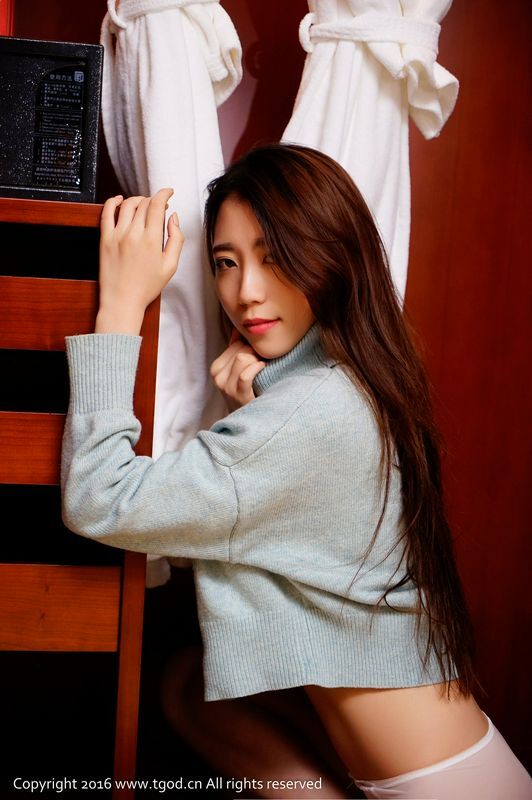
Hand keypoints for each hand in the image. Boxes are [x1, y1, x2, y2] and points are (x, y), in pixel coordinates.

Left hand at [95, 188, 183, 333]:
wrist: (122, 301)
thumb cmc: (146, 287)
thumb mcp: (171, 266)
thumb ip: (176, 239)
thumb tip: (173, 217)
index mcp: (151, 240)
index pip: (156, 205)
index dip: (164, 194)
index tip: (168, 192)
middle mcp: (133, 234)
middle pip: (143, 203)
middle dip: (153, 199)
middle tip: (158, 205)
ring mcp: (116, 235)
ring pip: (126, 205)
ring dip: (136, 200)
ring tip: (142, 204)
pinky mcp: (104, 239)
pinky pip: (106, 213)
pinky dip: (113, 201)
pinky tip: (118, 200)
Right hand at [210, 327, 266, 410]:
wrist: (248, 420)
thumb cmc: (246, 392)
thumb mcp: (236, 370)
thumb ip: (236, 349)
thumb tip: (239, 329)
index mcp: (216, 367)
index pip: (236, 343)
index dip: (250, 346)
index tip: (258, 355)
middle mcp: (217, 376)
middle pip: (241, 349)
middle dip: (255, 354)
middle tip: (262, 363)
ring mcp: (226, 387)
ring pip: (243, 358)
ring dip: (257, 361)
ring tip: (261, 369)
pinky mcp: (238, 395)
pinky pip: (246, 374)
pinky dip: (257, 369)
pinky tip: (263, 370)